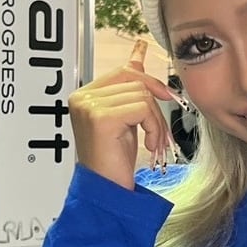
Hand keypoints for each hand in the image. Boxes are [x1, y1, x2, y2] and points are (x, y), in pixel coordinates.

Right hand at [68, 40, 186, 189]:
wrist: (106, 191)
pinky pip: (143, 109)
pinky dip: (154, 127)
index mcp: (84, 95)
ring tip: (151, 143)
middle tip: (159, 132)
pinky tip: (149, 145)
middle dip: (155, 106)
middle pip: (135, 81)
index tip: (164, 92)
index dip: (148, 79)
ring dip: (156, 121)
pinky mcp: (101, 117)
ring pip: (142, 95)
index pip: (122, 71)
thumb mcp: (125, 119)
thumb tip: (138, 55)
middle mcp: (82, 97)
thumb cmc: (114, 161)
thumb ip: (128, 90)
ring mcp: (89, 106)